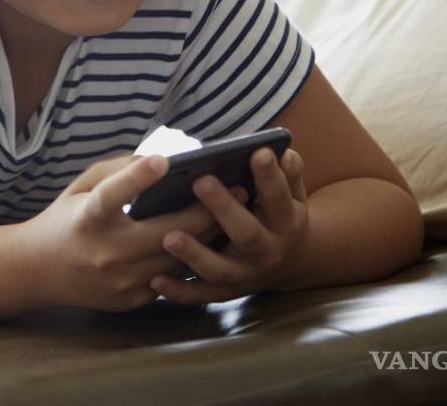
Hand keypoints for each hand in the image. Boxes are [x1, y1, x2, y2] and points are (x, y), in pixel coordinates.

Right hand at [20, 153, 219, 312]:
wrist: (38, 271)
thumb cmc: (66, 219)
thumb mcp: (81, 186)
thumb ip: (117, 171)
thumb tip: (159, 160)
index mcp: (87, 219)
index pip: (111, 196)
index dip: (136, 179)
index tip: (162, 160)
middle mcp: (104, 253)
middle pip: (164, 232)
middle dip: (205, 211)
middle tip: (237, 189)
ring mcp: (119, 282)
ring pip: (177, 258)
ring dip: (209, 236)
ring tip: (235, 213)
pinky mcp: (130, 300)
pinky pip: (172, 279)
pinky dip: (193, 260)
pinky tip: (214, 242)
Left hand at [149, 147, 309, 304]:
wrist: (289, 264)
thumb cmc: (279, 217)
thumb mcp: (292, 197)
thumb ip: (288, 175)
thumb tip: (283, 152)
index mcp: (286, 222)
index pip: (278, 197)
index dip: (270, 176)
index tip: (258, 152)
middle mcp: (266, 251)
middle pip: (246, 232)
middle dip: (224, 208)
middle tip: (201, 181)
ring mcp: (244, 274)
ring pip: (218, 268)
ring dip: (194, 254)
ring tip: (169, 236)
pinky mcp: (224, 292)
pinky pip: (199, 295)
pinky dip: (177, 290)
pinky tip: (154, 280)